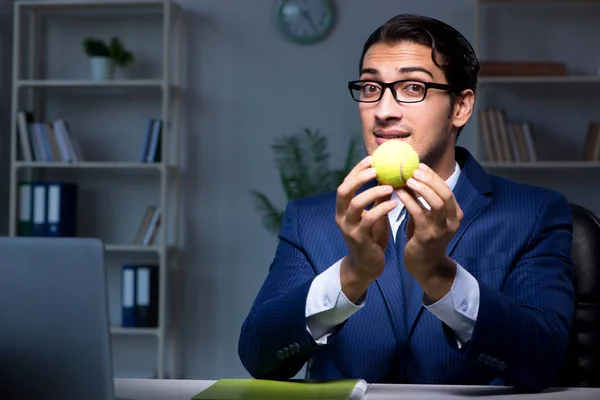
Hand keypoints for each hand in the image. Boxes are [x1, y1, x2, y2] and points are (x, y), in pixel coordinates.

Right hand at [335, 156, 397, 302]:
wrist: (367, 265)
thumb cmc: (371, 237)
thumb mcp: (373, 214)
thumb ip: (377, 197)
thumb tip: (389, 176)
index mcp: (343, 208)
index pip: (346, 183)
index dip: (356, 170)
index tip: (371, 159)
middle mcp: (342, 216)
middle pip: (343, 191)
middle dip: (358, 178)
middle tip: (376, 169)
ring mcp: (348, 228)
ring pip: (355, 204)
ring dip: (372, 192)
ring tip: (390, 187)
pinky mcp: (359, 239)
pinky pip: (369, 220)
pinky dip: (382, 209)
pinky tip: (395, 204)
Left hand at [399, 163, 462, 300]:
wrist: (425, 267)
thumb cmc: (423, 238)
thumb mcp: (426, 217)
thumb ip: (421, 200)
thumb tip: (408, 176)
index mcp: (455, 213)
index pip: (446, 189)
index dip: (433, 176)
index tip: (419, 165)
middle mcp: (452, 221)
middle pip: (445, 193)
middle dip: (429, 179)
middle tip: (413, 169)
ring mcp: (442, 230)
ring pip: (437, 203)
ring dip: (422, 189)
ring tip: (407, 179)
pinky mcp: (428, 237)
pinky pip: (419, 214)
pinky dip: (409, 201)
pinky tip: (399, 194)